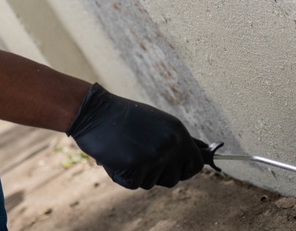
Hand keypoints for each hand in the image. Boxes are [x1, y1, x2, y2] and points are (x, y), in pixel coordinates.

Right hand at [68, 83, 202, 188]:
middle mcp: (170, 145)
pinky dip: (123, 175)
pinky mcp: (135, 168)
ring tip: (126, 151)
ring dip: (139, 173)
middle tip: (141, 157)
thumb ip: (175, 141)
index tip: (174, 169)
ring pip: (152, 182)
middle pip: (174, 178)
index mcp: (177, 132)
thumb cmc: (122, 116)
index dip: (184, 170)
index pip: (195, 164)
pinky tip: (116, 156)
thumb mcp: (155, 122)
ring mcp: (153, 158)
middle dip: (159, 174)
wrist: (94, 112)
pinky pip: (134, 184)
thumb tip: (201, 155)